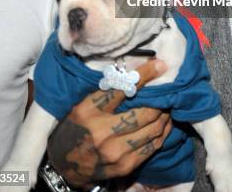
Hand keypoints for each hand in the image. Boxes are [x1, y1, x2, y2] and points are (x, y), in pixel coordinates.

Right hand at [47, 59, 170, 187]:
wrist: (64, 166)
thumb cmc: (75, 127)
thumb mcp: (82, 105)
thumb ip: (105, 92)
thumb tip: (133, 73)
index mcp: (90, 110)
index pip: (123, 88)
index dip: (145, 75)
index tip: (160, 65)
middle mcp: (103, 131)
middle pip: (145, 111)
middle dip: (160, 99)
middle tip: (167, 90)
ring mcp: (116, 151)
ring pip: (153, 129)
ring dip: (164, 115)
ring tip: (167, 106)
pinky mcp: (125, 166)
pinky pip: (152, 147)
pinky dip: (162, 133)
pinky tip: (164, 124)